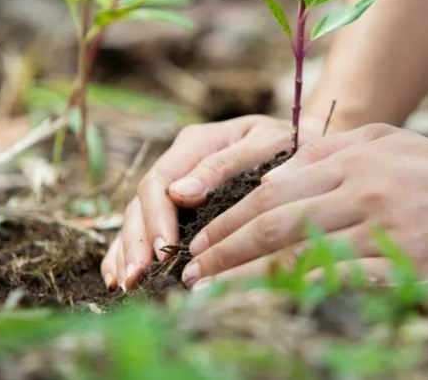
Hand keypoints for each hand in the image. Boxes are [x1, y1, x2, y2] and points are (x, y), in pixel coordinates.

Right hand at [100, 114, 321, 289]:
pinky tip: (119, 277)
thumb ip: (224, 165)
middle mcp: (180, 162)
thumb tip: (179, 194)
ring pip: (137, 216)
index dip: (156, 217)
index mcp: (196, 143)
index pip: (160, 181)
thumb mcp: (265, 145)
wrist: (307, 147)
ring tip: (126, 284)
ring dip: (128, 250)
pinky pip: (145, 226)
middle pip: (142, 202)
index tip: (162, 250)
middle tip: (137, 278)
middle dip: (137, 241)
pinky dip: (128, 250)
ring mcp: (177, 183)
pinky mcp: (180, 204)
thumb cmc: (291, 146)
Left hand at [178, 124, 427, 287]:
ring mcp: (385, 229)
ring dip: (248, 281)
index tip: (199, 243)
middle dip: (225, 253)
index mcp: (351, 159)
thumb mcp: (381, 140)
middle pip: (276, 226)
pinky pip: (342, 285)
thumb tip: (269, 177)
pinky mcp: (407, 266)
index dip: (229, 221)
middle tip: (191, 275)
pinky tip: (271, 310)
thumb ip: (325, 153)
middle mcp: (363, 191)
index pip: (272, 193)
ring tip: (212, 297)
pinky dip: (299, 298)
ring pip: (301, 258)